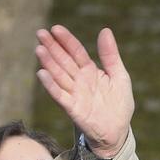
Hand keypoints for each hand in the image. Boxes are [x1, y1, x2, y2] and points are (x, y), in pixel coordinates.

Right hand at [36, 25, 133, 158]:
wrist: (118, 131)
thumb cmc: (119, 103)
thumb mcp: (119, 76)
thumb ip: (111, 55)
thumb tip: (105, 30)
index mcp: (90, 71)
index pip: (76, 52)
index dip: (67, 41)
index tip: (56, 28)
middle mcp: (79, 80)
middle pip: (64, 61)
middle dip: (52, 47)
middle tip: (40, 33)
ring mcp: (74, 93)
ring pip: (59, 75)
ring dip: (49, 63)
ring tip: (39, 49)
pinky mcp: (72, 108)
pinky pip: (60, 95)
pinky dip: (51, 85)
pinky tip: (42, 73)